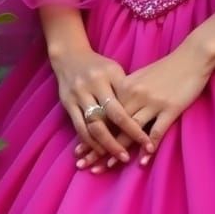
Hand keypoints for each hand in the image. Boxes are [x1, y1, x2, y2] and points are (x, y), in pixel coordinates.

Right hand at [50, 47, 152, 165]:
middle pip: (108, 117)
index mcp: (109, 75)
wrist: (69, 55)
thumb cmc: (99, 66)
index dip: (135, 127)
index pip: (125, 105)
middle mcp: (93, 85)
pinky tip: (98, 151)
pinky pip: (79, 126)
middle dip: (119, 140)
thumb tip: (143, 116)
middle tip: (127, 157)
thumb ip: (126, 90)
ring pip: (92, 125)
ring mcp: (79, 94)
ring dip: (103, 144)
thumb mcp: (115, 70)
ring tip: (113, 158)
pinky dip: (88, 141)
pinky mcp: (67, 103)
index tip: (147, 143)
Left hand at [76, 45, 211, 170]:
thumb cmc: (167, 67)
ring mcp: (152, 102)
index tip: (79, 150)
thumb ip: (126, 91)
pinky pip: (156, 132)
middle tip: (86, 164)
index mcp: (125, 86)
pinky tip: (143, 160)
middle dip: (98, 147)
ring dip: (119, 150)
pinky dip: (148, 147)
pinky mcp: (170, 108)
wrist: (192, 56)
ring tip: (108, 165)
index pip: (104, 115)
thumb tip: (113, 107)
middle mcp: (135, 95)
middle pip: (113, 125)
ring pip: (131, 131)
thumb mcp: (141, 76)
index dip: (91, 134)